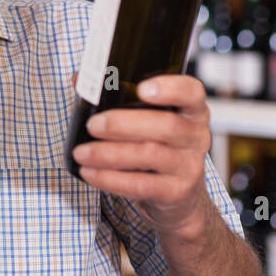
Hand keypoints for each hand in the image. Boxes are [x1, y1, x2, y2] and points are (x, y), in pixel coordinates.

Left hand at [70, 74, 213, 241]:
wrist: (176, 196)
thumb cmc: (155, 147)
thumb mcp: (147, 121)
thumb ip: (119, 98)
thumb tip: (79, 79)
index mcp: (191, 111)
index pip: (191, 92)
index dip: (170, 88)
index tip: (142, 88)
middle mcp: (196, 136)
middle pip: (166, 125)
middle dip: (123, 124)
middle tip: (92, 125)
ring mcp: (189, 166)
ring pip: (150, 155)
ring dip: (109, 153)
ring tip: (82, 152)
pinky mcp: (175, 192)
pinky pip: (141, 185)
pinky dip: (110, 179)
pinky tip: (89, 173)